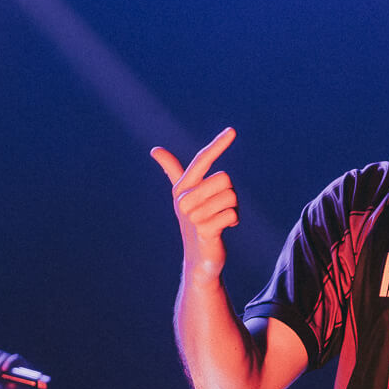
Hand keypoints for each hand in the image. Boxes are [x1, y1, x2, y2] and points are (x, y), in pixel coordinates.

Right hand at [151, 126, 238, 275]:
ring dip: (232, 208)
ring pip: (231, 197)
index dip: (217, 145)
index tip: (233, 130)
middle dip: (229, 193)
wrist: (199, 257)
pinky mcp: (206, 230)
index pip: (202, 160)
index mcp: (182, 186)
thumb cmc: (195, 222)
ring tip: (219, 218)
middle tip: (218, 208)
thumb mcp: (184, 195)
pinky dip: (233, 221)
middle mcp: (184, 199)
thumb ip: (172, 171)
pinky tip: (224, 229)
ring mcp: (194, 215)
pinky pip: (232, 214)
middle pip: (224, 178)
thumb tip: (154, 150)